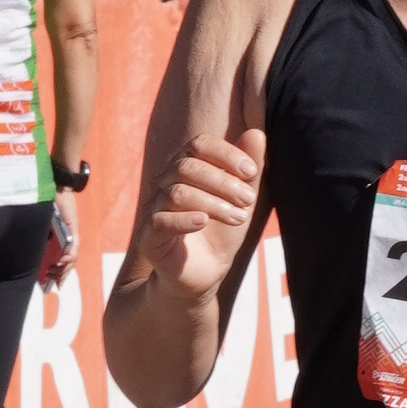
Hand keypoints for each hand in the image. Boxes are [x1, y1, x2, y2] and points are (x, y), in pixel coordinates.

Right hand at [43, 188, 78, 287]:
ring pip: (72, 256)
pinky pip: (73, 245)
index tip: (51, 284)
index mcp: (59, 238)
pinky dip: (68, 255)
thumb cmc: (44, 202)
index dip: (58, 273)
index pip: (61, 260)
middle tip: (53, 282)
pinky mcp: (73, 227)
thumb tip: (27, 252)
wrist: (54, 186)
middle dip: (61, 275)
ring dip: (64, 268)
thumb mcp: (40, 223)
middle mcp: (67, 237)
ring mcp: (71, 233)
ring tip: (55, 274)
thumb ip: (39, 235)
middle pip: (68, 261)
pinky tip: (62, 261)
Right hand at [138, 127, 263, 299]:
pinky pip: (160, 221)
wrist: (205, 274)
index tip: (252, 172)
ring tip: (239, 217)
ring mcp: (153, 209)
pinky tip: (205, 222)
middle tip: (249, 200)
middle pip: (187, 167)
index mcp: (185, 167)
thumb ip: (249, 170)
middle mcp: (164, 183)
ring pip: (176, 193)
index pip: (199, 145)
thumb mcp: (241, 201)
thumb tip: (257, 133)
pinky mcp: (149, 237)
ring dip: (213, 203)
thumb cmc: (222, 232)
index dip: (226, 154)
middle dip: (223, 182)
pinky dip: (185, 219)